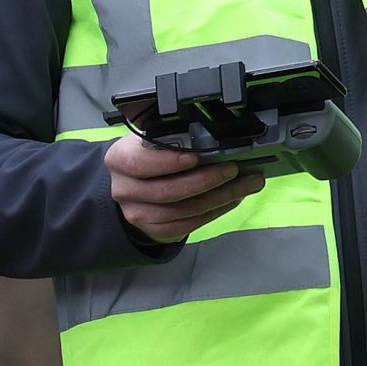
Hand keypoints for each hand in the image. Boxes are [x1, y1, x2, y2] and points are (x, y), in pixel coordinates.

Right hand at [107, 132, 264, 244]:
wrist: (136, 185)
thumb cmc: (151, 155)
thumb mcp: (152, 139)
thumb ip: (171, 137)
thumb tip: (212, 135)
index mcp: (120, 160)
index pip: (141, 163)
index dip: (169, 162)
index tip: (196, 157)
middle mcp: (124, 189)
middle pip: (169, 191)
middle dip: (208, 180)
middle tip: (235, 169)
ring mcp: (137, 214)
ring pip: (183, 211)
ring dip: (220, 197)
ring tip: (246, 184)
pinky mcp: (153, 230)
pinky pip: (188, 225)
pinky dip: (214, 212)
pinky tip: (231, 199)